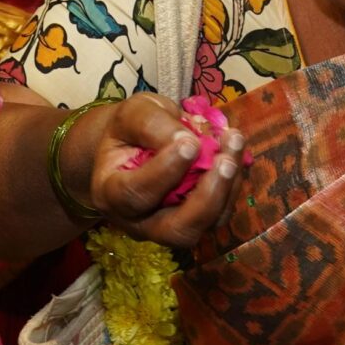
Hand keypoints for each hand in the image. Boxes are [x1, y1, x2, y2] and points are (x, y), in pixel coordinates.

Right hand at [72, 94, 244, 247]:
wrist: (135, 143)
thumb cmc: (130, 129)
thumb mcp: (132, 114)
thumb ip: (152, 124)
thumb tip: (188, 140)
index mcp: (110, 194)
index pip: (135, 194)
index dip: (164, 172)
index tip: (190, 142)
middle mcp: (138, 221)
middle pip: (175, 230)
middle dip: (206, 198)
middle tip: (225, 161)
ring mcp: (168, 228)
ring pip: (204, 226)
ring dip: (227, 188)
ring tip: (234, 144)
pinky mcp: (195, 223)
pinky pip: (219, 214)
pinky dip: (233, 184)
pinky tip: (234, 150)